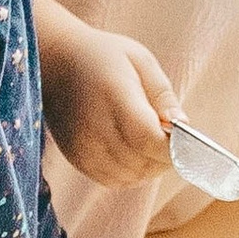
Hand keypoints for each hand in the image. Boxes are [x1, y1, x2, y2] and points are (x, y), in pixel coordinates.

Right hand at [42, 13, 179, 184]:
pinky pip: (114, 181)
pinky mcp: (76, 159)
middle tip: (170, 140)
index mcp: (114, 95)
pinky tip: (133, 152)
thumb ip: (163, 95)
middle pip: (143, 163)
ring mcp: (83, 147)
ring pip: (131, 177)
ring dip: (149, 167)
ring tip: (150, 144)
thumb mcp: (140, 61)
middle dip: (165, 158)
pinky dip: (131, 173)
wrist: (54, 61)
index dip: (174, 148)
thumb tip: (182, 127)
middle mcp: (94, 126)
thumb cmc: (103, 56)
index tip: (184, 139)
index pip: (149, 139)